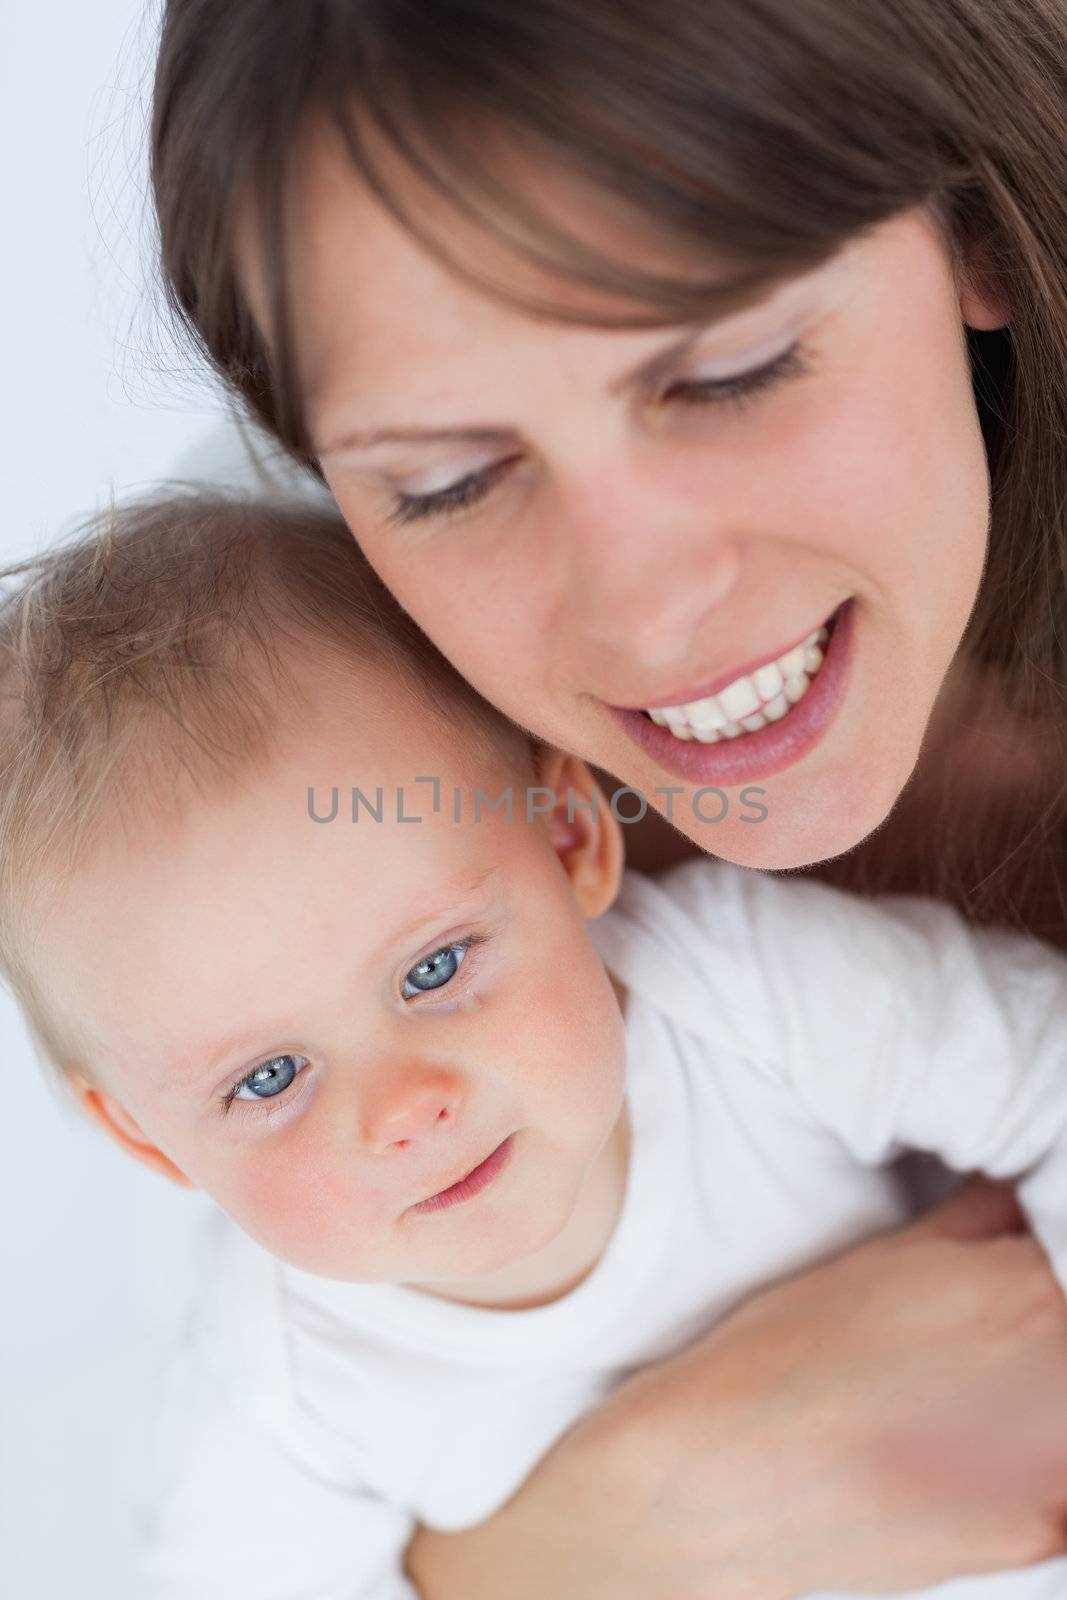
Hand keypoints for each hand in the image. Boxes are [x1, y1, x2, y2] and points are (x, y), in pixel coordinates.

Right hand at [406, 1179, 1066, 1599]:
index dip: (1050, 1232)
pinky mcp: (1037, 1535)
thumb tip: (1025, 1193)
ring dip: (1041, 1367)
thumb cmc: (778, 1358)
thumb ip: (979, 1221)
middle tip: (987, 1298)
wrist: (711, 1488)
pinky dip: (1032, 1439)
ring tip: (972, 1359)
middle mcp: (1060, 1382)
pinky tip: (961, 1422)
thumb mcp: (886, 1255)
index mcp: (1023, 1290)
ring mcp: (1056, 1473)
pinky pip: (1059, 1468)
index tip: (1026, 1234)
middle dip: (1044, 1300)